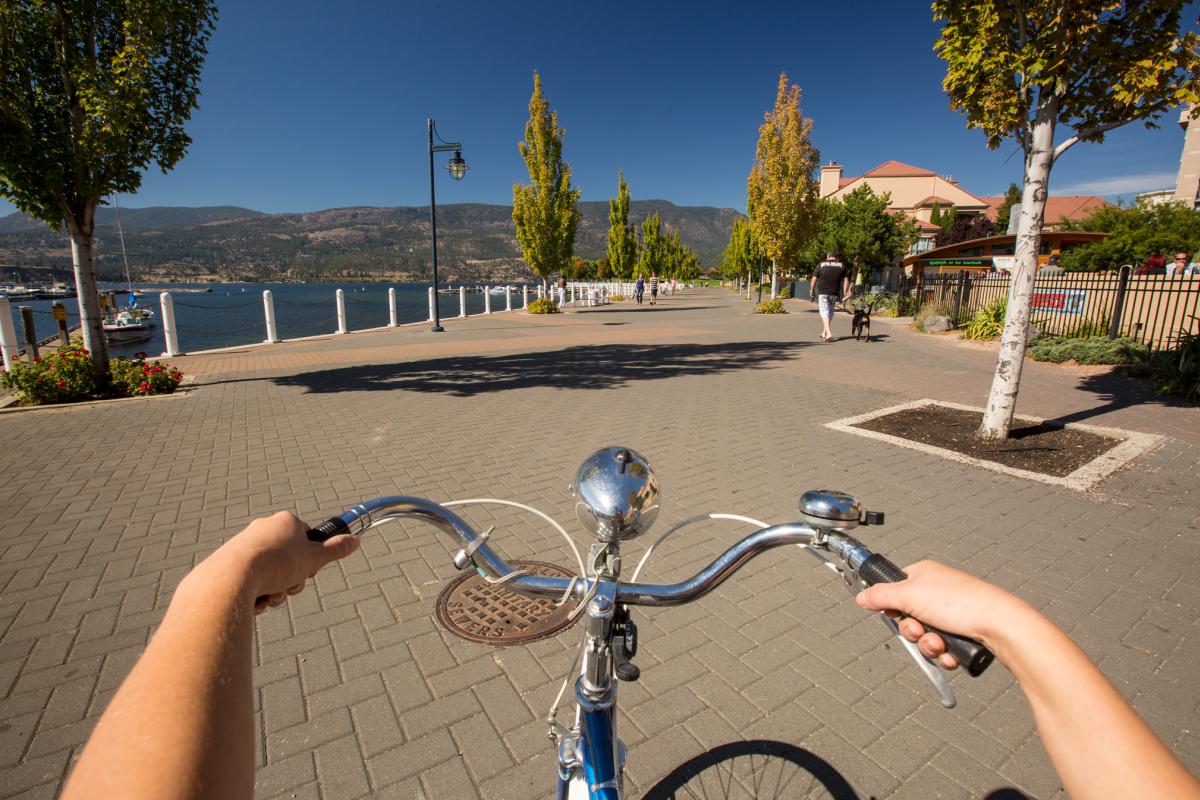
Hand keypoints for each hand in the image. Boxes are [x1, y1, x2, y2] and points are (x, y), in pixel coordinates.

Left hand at [206, 511, 360, 613]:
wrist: (232, 577)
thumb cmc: (275, 564)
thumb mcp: (314, 558)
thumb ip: (336, 550)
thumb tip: (356, 540)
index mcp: (286, 522)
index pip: (307, 539)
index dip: (311, 559)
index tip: (308, 570)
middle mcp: (264, 528)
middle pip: (289, 558)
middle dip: (292, 579)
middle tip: (289, 586)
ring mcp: (245, 544)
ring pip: (270, 572)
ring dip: (276, 590)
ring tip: (270, 596)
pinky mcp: (229, 561)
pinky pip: (251, 579)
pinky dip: (257, 592)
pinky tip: (255, 598)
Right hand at [855, 560, 1027, 668]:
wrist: (999, 625)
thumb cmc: (961, 602)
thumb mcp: (910, 595)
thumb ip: (881, 596)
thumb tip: (861, 596)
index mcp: (924, 575)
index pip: (895, 588)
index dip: (892, 605)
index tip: (895, 613)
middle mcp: (937, 592)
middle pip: (908, 617)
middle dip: (913, 631)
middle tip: (921, 630)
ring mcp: (951, 612)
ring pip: (925, 635)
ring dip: (928, 645)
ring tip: (940, 643)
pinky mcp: (963, 631)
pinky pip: (942, 647)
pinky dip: (944, 653)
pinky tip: (951, 652)